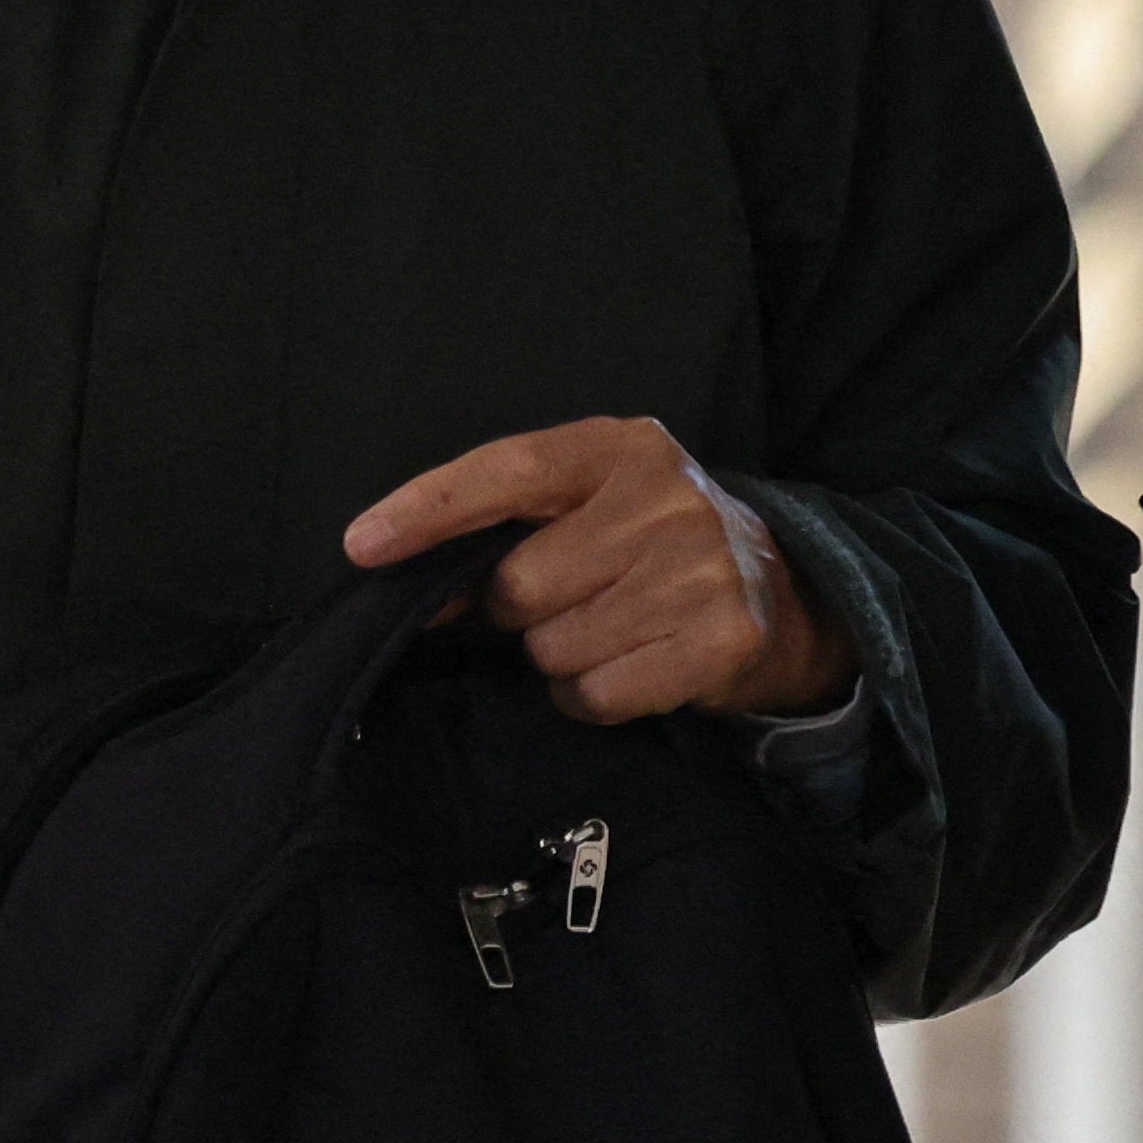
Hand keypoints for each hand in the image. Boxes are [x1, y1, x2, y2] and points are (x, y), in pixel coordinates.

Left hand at [342, 417, 855, 723]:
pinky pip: (596, 694)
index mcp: (622, 448)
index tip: (362, 544)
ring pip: (554, 649)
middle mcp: (666, 500)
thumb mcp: (593, 501)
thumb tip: (403, 577)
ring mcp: (700, 571)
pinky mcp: (719, 640)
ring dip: (562, 656)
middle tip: (568, 598)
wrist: (780, 592)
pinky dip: (595, 694)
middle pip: (522, 585)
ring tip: (611, 628)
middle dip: (522, 609)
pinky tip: (633, 660)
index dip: (430, 508)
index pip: (509, 471)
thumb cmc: (652, 542)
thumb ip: (508, 524)